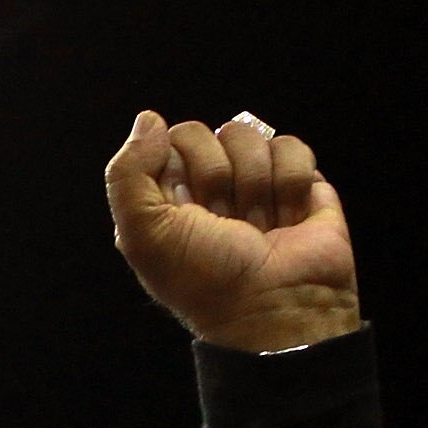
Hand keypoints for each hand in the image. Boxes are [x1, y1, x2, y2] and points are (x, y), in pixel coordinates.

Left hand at [105, 111, 359, 352]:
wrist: (275, 309)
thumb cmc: (206, 279)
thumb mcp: (143, 234)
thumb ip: (127, 173)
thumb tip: (150, 119)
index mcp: (169, 197)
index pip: (173, 139)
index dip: (184, 166)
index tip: (190, 209)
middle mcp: (210, 188)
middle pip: (213, 134)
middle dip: (221, 177)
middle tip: (226, 221)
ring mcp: (257, 184)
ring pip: (252, 136)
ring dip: (257, 184)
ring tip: (260, 226)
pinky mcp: (300, 186)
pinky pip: (293, 148)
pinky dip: (292, 182)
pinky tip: (289, 216)